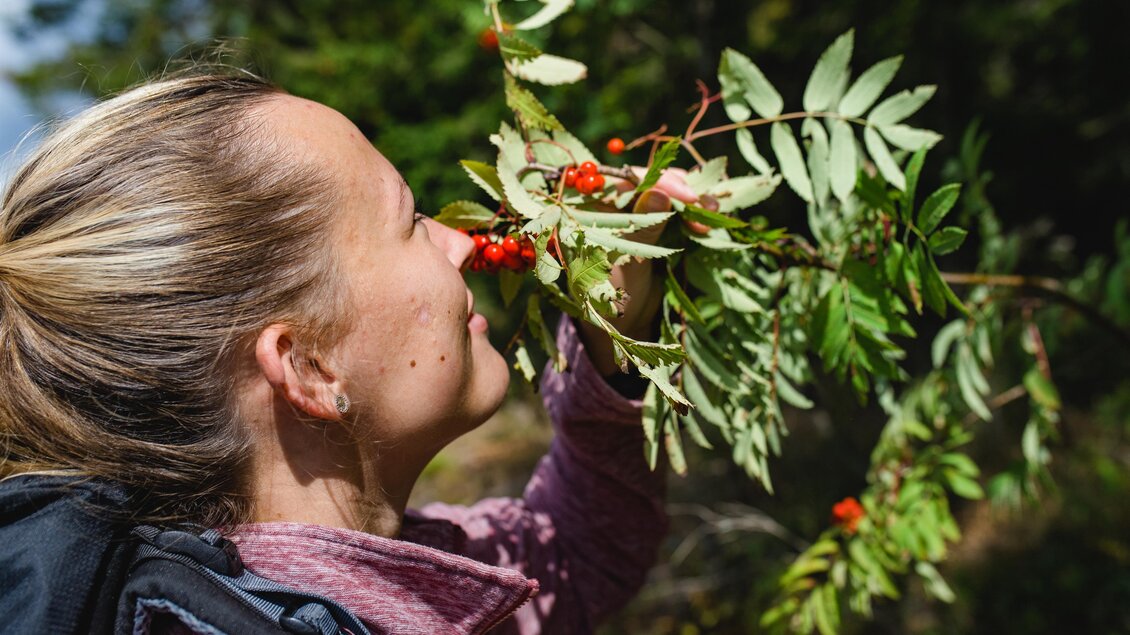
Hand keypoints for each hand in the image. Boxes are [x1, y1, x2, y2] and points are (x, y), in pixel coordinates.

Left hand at [578, 167, 702, 375]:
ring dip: (692, 198)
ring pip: (668, 192)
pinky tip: (711, 216)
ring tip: (713, 210)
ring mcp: (638, 215)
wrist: (622, 324)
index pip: (625, 180)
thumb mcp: (624, 263)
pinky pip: (678, 211)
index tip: (685, 195)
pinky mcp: (657, 228)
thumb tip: (659, 193)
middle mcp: (615, 206)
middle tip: (701, 204)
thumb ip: (641, 229)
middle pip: (650, 181)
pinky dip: (695, 212)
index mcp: (593, 210)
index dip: (657, 180)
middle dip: (678, 189)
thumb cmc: (609, 297)